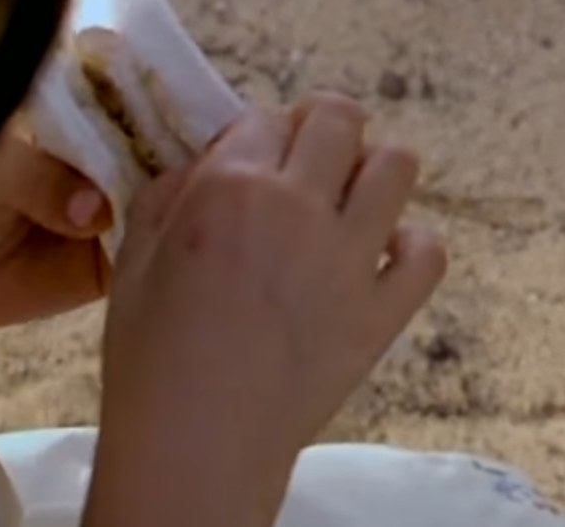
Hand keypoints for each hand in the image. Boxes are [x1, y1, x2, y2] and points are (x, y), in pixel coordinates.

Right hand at [85, 93, 445, 526]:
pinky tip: (378, 261)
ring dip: (374, 172)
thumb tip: (212, 160)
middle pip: (339, 117)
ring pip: (397, 165)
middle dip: (322, 131)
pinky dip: (411, 248)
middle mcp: (299, 209)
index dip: (258, 137)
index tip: (251, 165)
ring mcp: (350, 259)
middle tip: (306, 166)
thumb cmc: (150, 359)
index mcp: (230, 189)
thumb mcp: (135, 258)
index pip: (263, 117)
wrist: (196, 447)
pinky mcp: (384, 310)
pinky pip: (428, 251)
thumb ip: (174, 191)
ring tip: (348, 202)